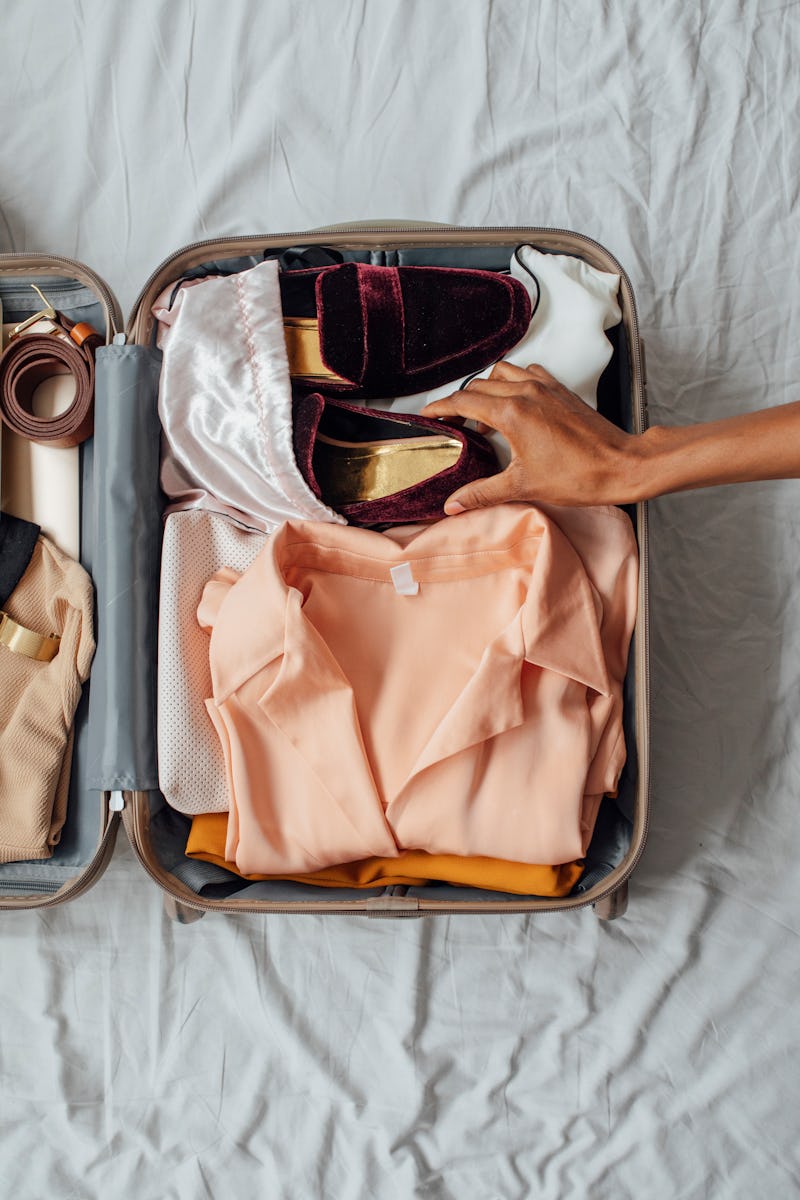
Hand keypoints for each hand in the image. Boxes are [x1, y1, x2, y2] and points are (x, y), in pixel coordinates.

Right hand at [422, 361, 642, 510]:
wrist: (620, 465)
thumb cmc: (578, 475)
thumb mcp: (522, 486)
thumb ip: (482, 493)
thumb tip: (453, 504)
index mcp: (511, 412)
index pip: (462, 401)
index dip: (440, 408)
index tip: (427, 416)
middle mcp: (526, 391)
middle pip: (478, 387)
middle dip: (459, 403)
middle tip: (450, 424)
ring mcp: (545, 387)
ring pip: (501, 374)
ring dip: (485, 390)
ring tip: (481, 416)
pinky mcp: (560, 390)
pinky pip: (527, 374)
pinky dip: (512, 384)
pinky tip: (513, 406)